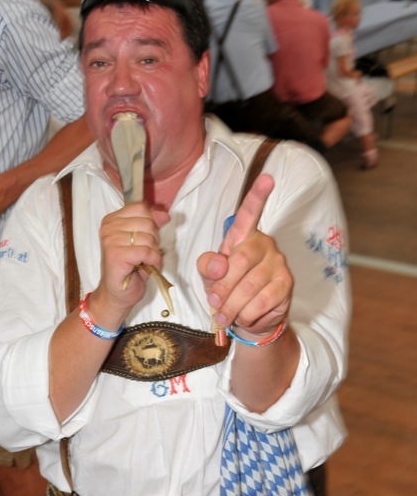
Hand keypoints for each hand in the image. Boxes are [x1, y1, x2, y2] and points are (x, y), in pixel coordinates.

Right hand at [90, 202, 162, 323]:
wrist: (116, 295)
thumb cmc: (129, 269)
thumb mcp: (142, 241)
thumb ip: (151, 224)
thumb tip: (164, 214)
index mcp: (112, 220)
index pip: (141, 208)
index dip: (153, 222)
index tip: (148, 239)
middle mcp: (108, 228)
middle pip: (148, 222)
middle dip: (154, 241)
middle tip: (144, 255)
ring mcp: (110, 241)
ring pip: (149, 238)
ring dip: (153, 253)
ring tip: (143, 263)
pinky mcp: (116, 255)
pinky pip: (146, 251)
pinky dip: (152, 261)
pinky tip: (146, 268)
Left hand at [197, 173, 292, 338]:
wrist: (248, 316)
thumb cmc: (227, 288)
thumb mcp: (209, 276)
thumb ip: (208, 266)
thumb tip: (219, 265)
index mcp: (243, 235)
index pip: (249, 213)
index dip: (257, 195)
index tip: (267, 178)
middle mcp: (264, 244)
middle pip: (240, 262)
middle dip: (222, 288)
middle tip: (214, 304)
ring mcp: (278, 263)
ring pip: (250, 286)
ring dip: (232, 306)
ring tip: (224, 315)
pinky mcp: (286, 284)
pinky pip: (262, 301)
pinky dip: (247, 314)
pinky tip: (243, 316)